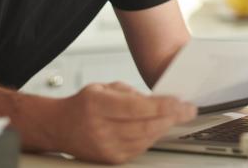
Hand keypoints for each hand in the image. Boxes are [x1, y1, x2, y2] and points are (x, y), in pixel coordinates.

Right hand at [52, 81, 195, 163]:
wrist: (60, 127)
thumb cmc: (83, 105)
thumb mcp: (105, 88)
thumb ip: (131, 93)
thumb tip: (158, 100)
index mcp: (97, 105)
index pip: (136, 107)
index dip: (162, 105)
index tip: (180, 102)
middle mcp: (100, 129)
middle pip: (144, 126)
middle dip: (171, 117)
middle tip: (187, 110)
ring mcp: (105, 147)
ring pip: (145, 140)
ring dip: (164, 127)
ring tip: (176, 116)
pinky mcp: (110, 159)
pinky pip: (139, 149)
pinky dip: (153, 137)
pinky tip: (159, 127)